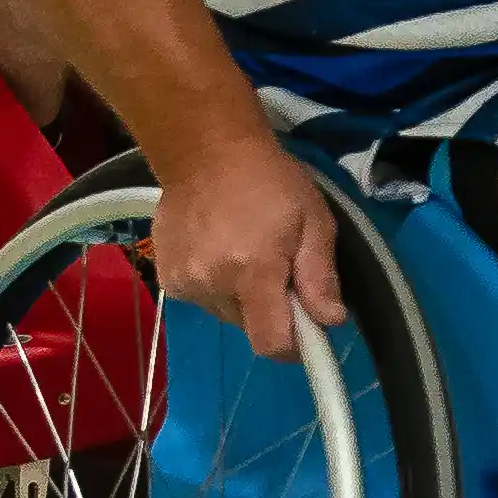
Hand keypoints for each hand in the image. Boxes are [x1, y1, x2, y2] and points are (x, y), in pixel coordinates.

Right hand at [149, 129, 348, 362]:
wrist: (205, 151)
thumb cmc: (271, 182)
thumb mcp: (314, 221)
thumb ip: (320, 276)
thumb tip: (331, 322)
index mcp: (252, 273)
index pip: (271, 344)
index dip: (295, 346)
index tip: (309, 329)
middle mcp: (212, 285)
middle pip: (251, 328)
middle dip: (272, 310)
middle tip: (280, 268)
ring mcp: (183, 283)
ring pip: (228, 314)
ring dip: (244, 296)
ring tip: (248, 251)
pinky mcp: (166, 277)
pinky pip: (204, 299)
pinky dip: (218, 285)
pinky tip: (221, 250)